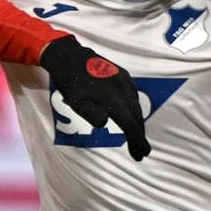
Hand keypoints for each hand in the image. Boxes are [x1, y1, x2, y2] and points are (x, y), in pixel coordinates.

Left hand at [39, 36, 150, 160]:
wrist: (69, 56)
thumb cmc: (70, 83)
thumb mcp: (75, 102)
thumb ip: (90, 114)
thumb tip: (104, 123)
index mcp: (111, 98)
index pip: (129, 124)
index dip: (136, 140)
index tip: (140, 155)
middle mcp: (122, 88)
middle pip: (137, 117)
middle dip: (140, 136)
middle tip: (141, 152)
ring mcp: (125, 80)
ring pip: (137, 106)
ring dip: (138, 123)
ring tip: (137, 137)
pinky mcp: (124, 74)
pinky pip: (134, 95)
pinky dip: (135, 109)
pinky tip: (133, 116)